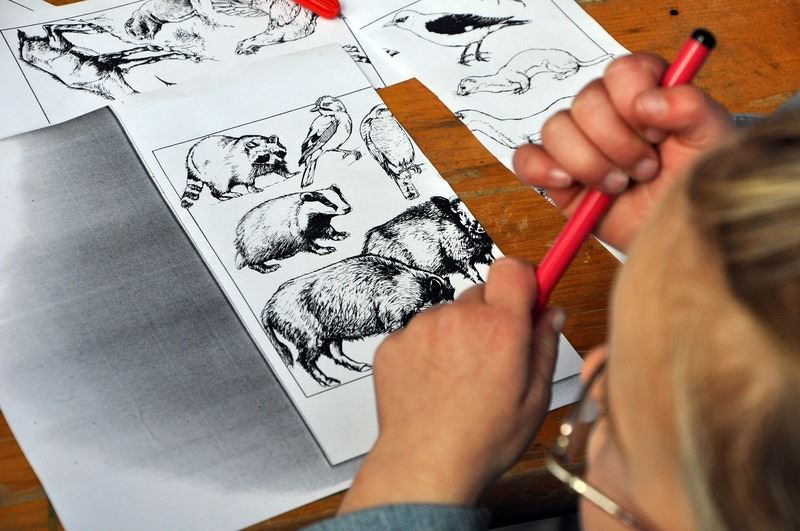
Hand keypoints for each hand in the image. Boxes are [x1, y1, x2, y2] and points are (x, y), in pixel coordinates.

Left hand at [339, 258, 564, 513]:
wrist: (424, 465)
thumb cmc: (481, 441)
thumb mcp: (535, 399)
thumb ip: (544, 346)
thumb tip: (550, 314)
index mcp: (500, 329)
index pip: (514, 269)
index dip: (524, 280)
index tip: (527, 294)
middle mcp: (458, 319)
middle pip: (481, 293)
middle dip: (491, 316)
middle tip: (493, 356)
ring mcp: (421, 328)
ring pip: (448, 315)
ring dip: (457, 335)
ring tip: (459, 380)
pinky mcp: (393, 342)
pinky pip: (418, 333)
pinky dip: (427, 351)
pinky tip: (434, 383)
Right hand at [513, 53, 732, 250]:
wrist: (673, 229)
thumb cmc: (691, 183)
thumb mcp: (710, 140)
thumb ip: (692, 108)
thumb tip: (651, 101)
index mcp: (643, 90)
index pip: (622, 72)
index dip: (634, 101)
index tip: (658, 135)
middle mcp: (606, 111)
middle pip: (586, 102)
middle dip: (617, 143)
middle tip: (644, 170)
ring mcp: (577, 141)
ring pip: (556, 129)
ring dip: (589, 162)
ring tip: (616, 186)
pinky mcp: (555, 172)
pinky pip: (527, 159)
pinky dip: (541, 169)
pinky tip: (569, 182)